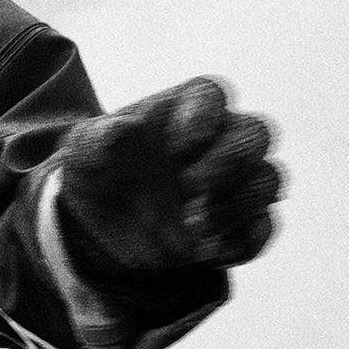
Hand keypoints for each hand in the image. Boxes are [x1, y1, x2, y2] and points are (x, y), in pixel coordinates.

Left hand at [50, 76, 281, 273]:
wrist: (99, 225)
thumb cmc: (97, 174)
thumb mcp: (82, 155)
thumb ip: (97, 138)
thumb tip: (123, 127)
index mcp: (183, 109)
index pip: (211, 94)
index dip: (201, 117)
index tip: (174, 149)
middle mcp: (219, 139)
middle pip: (254, 134)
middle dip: (225, 165)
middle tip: (186, 192)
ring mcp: (234, 183)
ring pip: (266, 180)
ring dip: (233, 207)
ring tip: (190, 233)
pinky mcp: (238, 223)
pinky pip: (263, 228)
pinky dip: (244, 242)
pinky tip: (207, 254)